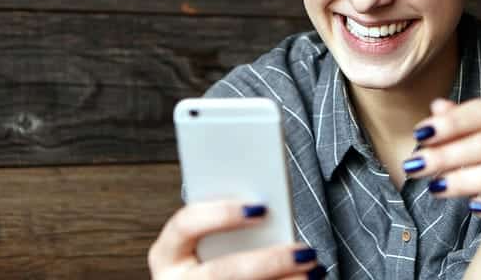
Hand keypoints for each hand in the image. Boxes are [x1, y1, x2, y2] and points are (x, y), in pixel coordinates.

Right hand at [147, 200, 324, 278]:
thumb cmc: (215, 257)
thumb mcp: (213, 241)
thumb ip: (234, 225)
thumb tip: (269, 209)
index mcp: (167, 254)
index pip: (185, 224)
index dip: (220, 214)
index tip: (260, 208)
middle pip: (219, 273)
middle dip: (267, 262)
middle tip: (304, 252)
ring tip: (313, 270)